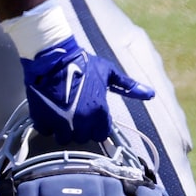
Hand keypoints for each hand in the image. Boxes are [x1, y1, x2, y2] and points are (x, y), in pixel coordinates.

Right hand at [21, 36, 153, 145]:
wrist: (53, 56)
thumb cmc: (83, 63)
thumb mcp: (108, 72)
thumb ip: (128, 87)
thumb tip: (151, 94)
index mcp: (100, 112)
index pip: (101, 134)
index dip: (95, 125)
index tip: (90, 115)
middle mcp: (82, 121)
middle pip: (82, 137)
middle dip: (79, 127)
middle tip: (74, 111)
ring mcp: (62, 122)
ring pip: (64, 138)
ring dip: (62, 128)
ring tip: (60, 112)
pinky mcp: (44, 120)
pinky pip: (46, 131)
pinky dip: (47, 124)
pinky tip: (48, 110)